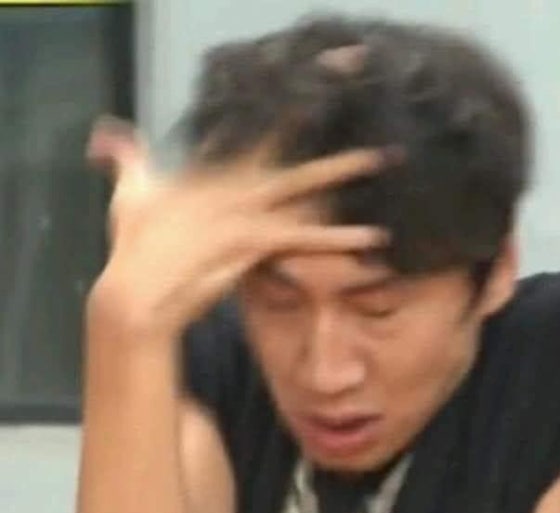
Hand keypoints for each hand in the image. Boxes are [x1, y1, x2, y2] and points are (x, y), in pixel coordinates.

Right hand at [85, 118, 391, 339]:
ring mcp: (247, 213)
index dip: (286, 121)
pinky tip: (372, 239)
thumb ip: (127, 159)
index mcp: (212, 174)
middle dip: (333, 153)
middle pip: (292, 162)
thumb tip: (106, 134)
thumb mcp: (129, 193)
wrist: (137, 292)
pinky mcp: (253, 243)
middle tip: (374, 143)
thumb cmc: (134, 247)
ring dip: (347, 180)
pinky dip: (340, 238)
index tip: (316, 104)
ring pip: (307, 192)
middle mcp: (234, 187)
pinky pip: (306, 238)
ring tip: (385, 168)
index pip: (254, 138)